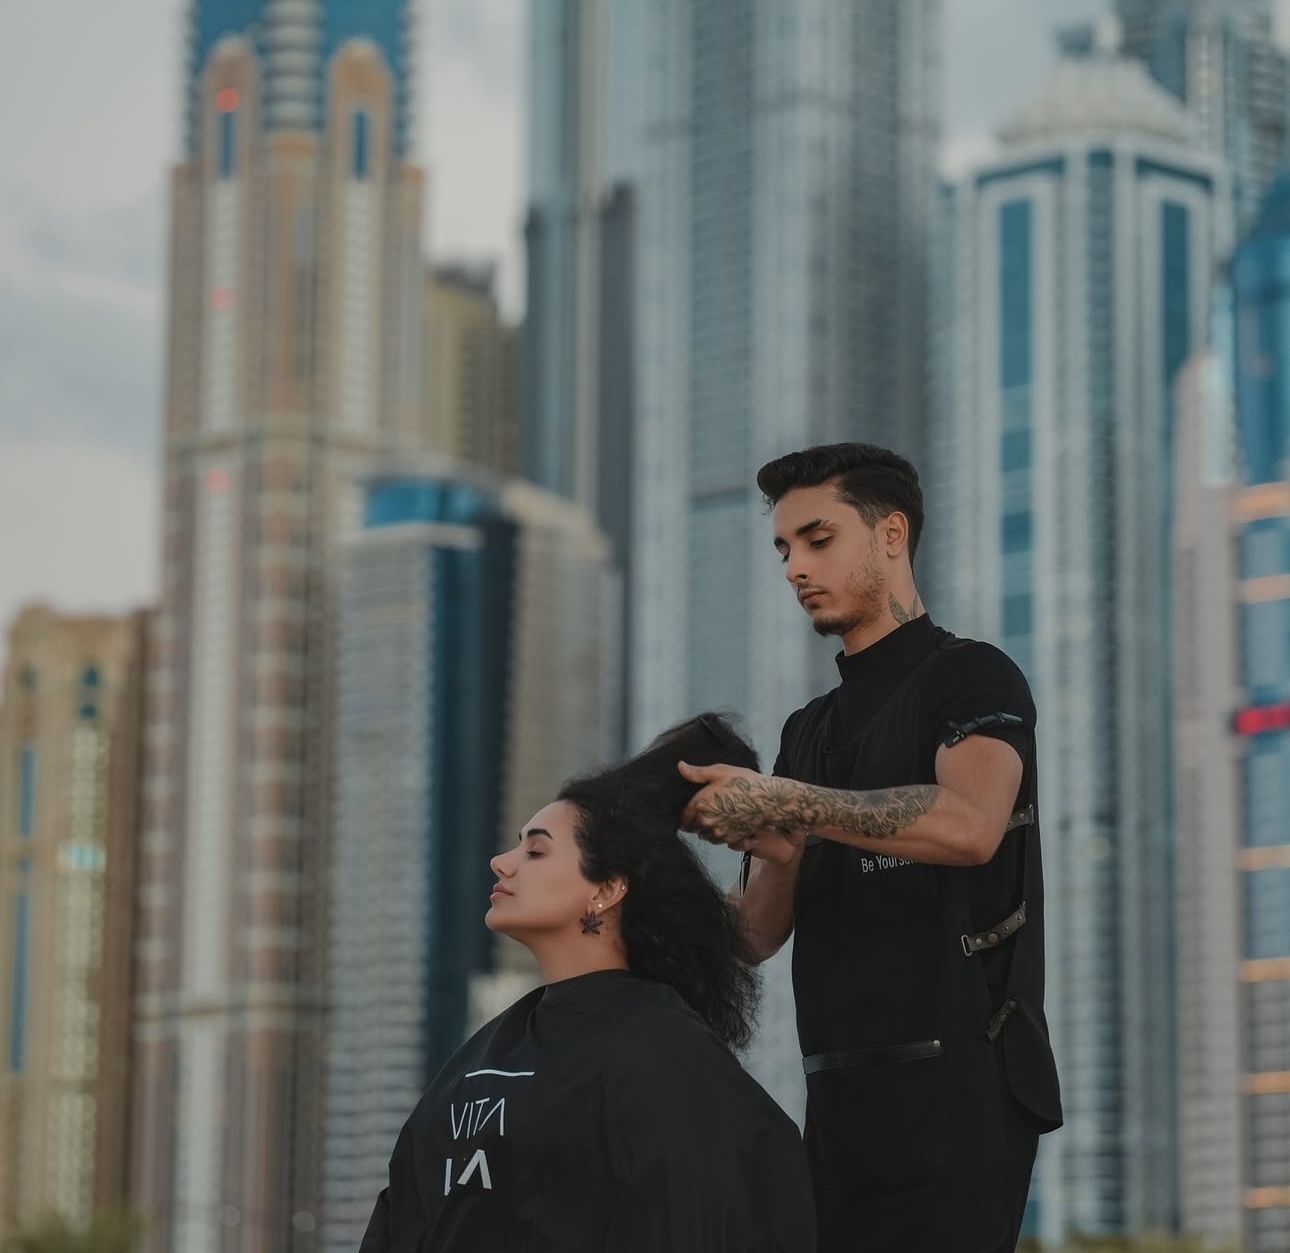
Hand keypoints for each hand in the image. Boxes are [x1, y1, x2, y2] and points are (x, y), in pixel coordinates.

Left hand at [678, 762, 806, 863]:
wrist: (769, 800)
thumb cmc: (746, 783)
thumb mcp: (720, 771)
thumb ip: (697, 773)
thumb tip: (681, 767)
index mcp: (700, 804)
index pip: (683, 817)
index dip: (686, 813)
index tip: (691, 809)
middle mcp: (707, 822)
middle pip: (692, 828)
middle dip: (696, 821)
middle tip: (707, 810)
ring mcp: (719, 833)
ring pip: (705, 836)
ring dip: (708, 829)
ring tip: (720, 816)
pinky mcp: (732, 840)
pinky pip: (720, 841)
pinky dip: (722, 835)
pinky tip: (730, 824)